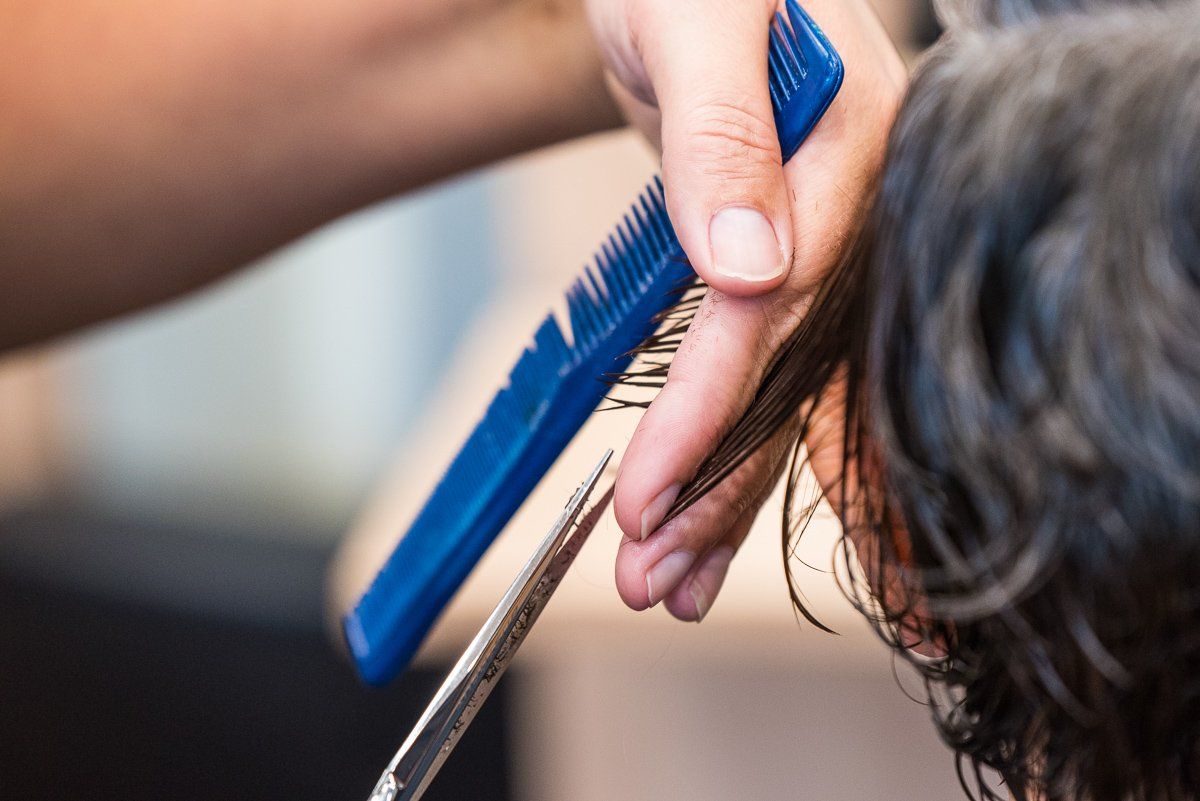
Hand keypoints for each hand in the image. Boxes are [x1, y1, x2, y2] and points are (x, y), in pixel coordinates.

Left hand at [586, 0, 906, 619]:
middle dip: (722, 485)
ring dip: (724, 491)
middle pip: (796, 372)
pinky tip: (694, 515)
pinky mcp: (782, 260)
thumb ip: (725, 133)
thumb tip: (754, 267)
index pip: (787, 305)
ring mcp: (824, 236)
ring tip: (662, 580)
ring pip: (783, 389)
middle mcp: (857, 204)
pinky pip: (760, 367)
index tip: (650, 497)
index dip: (717, 408)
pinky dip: (724, 442)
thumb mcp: (691, 17)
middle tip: (649, 578)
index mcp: (858, 142)